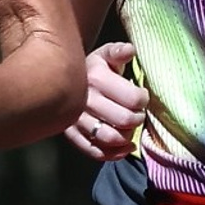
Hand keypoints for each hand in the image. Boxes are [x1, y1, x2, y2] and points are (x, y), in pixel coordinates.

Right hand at [67, 41, 149, 161]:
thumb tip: (130, 50)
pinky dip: (113, 154)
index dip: (143, 99)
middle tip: (137, 114)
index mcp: (95, 78)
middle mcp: (84, 100)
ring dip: (126, 137)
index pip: (133, 98)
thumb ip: (119, 52)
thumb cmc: (93, 68)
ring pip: (108, 138)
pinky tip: (124, 147)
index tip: (141, 96)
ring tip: (130, 130)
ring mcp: (74, 119)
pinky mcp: (70, 134)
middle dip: (137, 119)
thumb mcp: (106, 55)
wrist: (61, 79)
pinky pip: (93, 151)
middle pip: (123, 120)